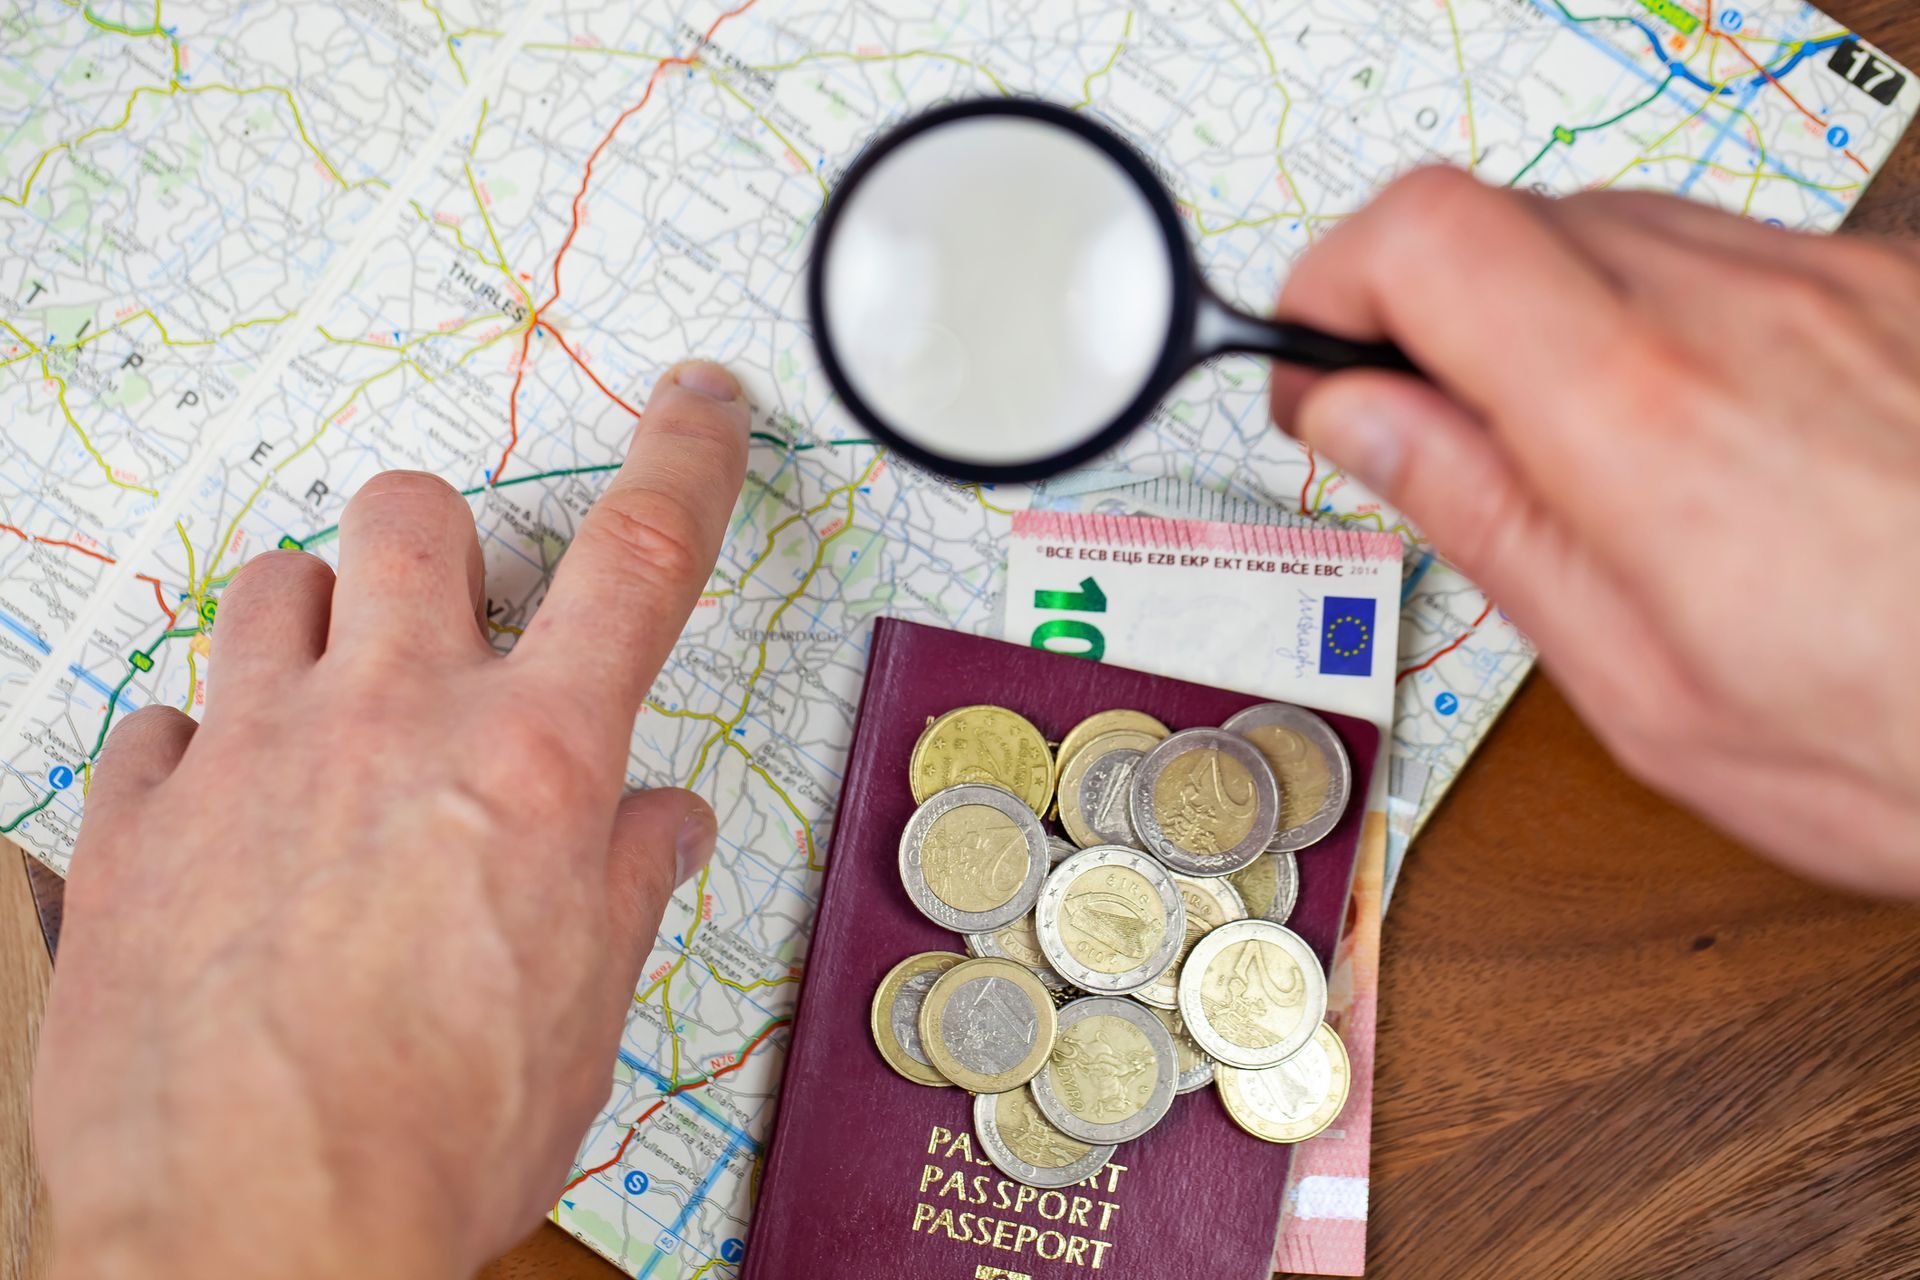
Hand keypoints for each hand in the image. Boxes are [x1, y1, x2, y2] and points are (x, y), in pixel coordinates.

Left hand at [33, 363, 749, 1278]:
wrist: (252, 1244)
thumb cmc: (432, 1145)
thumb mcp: (583, 1018)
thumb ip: (623, 883)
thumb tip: (658, 822)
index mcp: (533, 765)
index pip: (640, 556)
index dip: (685, 457)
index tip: (698, 406)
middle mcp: (390, 723)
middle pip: (414, 514)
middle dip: (440, 541)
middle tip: (451, 613)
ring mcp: (251, 757)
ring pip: (273, 584)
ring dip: (318, 621)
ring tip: (334, 706)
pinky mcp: (139, 821)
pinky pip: (159, 719)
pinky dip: (202, 746)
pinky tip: (229, 817)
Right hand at [1270, 168, 1919, 893]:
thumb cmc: (1912, 741)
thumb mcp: (1646, 686)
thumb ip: (1487, 522)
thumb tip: (1358, 417)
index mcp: (1643, 421)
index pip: (1425, 235)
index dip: (1331, 279)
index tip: (1314, 363)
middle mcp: (1740, 309)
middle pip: (1502, 212)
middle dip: (1419, 305)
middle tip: (1414, 419)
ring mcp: (1831, 282)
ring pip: (1606, 223)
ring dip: (1535, 312)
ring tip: (1557, 446)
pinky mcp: (1890, 287)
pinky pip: (1718, 254)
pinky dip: (1651, 317)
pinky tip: (1682, 432)